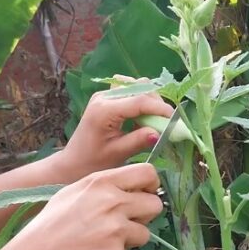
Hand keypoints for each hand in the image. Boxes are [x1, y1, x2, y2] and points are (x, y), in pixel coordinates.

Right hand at [0, 163, 163, 249]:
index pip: (147, 172)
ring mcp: (116, 229)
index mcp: (102, 182)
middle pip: (155, 204)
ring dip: (131, 238)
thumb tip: (135, 186)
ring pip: (145, 232)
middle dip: (145, 214)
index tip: (144, 194)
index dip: (151, 185)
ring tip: (104, 239)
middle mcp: (112, 202)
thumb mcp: (75, 191)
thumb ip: (106, 186)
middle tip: (127, 221)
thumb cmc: (52, 223)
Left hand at [53, 77, 173, 179]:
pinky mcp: (107, 98)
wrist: (73, 163)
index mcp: (105, 109)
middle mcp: (104, 96)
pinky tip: (143, 118)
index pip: (140, 101)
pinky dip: (141, 101)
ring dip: (149, 100)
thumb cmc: (93, 162)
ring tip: (153, 120)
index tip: (175, 121)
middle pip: (140, 87)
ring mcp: (105, 95)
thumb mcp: (118, 153)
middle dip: (156, 103)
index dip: (160, 109)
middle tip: (164, 123)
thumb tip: (161, 131)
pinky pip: (130, 91)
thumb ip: (139, 140)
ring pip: (137, 86)